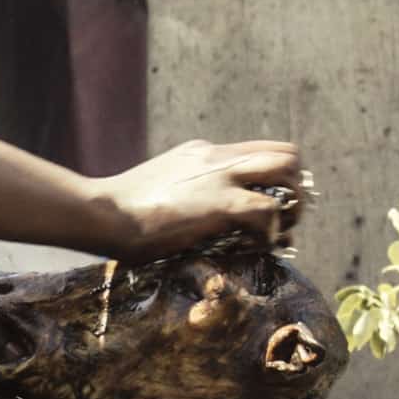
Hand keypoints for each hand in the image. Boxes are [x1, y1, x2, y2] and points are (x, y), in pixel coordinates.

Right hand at [97, 138, 308, 257]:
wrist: (103, 213)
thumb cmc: (121, 210)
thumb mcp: (162, 184)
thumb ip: (188, 188)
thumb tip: (201, 216)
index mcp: (204, 152)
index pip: (262, 150)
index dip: (279, 178)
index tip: (274, 204)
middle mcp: (218, 157)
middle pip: (287, 155)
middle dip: (295, 189)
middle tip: (285, 220)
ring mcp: (221, 178)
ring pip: (287, 173)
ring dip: (290, 208)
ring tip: (275, 235)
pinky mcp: (220, 204)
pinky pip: (268, 212)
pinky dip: (271, 233)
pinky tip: (255, 248)